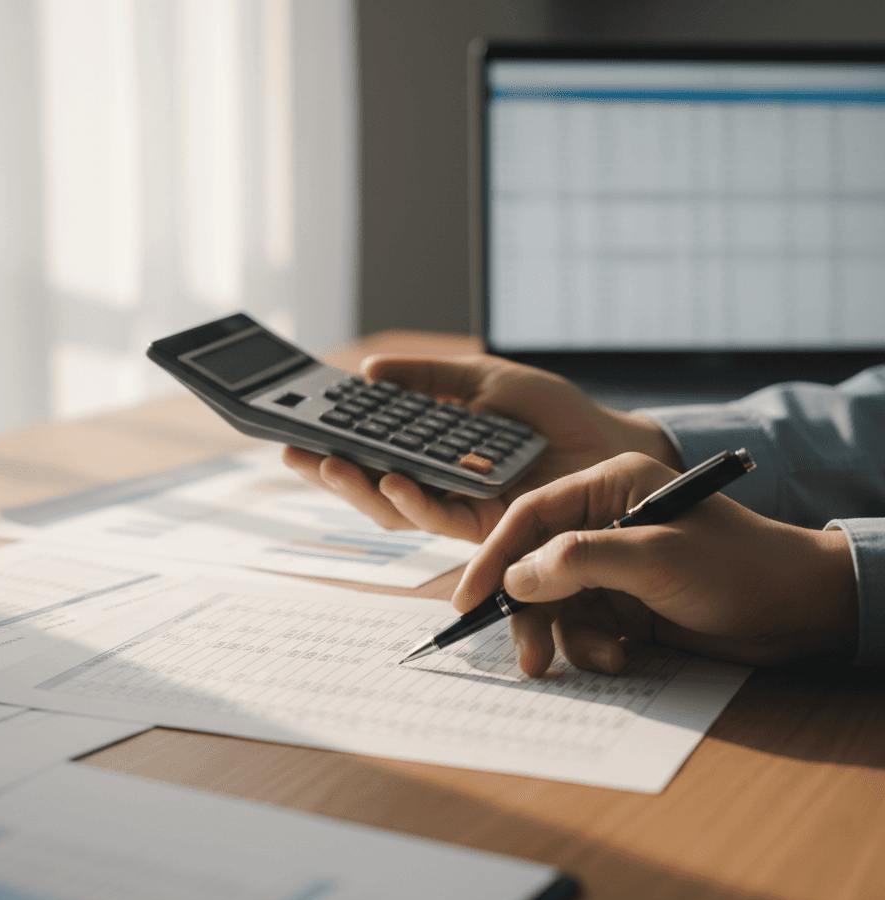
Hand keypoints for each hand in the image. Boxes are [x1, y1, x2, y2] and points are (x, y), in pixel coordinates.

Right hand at [283, 353, 681, 542]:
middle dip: (330, 473)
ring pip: (395, 510)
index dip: (334, 445)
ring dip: (359, 491)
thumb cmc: (550, 413)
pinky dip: (413, 501)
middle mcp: (439, 484)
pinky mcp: (486, 525)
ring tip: (331, 466)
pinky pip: (441, 517)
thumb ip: (429, 378)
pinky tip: (393, 481)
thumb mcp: (483, 379)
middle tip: (294, 452)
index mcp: (433, 451)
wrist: (609, 441)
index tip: (296, 430)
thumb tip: (371, 370)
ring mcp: (460, 507)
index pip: (372, 452)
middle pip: (371, 487)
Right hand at [453, 453, 858, 675]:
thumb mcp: (655, 556)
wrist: (799, 611)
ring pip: (555, 604)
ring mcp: (613, 566)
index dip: (494, 557)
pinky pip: (583, 627)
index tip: (468, 599)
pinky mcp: (624, 604)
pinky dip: (594, 648)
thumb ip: (579, 561)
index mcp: (607, 488)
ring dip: (568, 637)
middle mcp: (603, 522)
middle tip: (529, 657)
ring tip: (602, 658)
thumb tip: (514, 579)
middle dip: (531, 613)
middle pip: (535, 567)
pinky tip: (623, 657)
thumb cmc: (737, 566)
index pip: (530, 516)